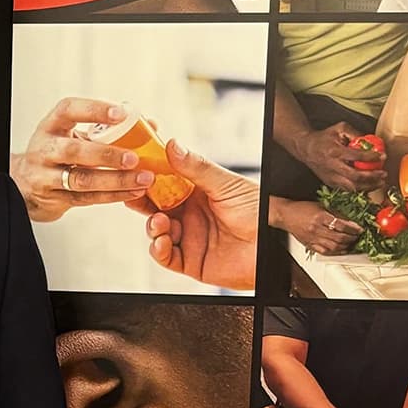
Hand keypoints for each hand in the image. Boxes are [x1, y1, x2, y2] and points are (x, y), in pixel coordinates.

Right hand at [9, 98, 151, 221]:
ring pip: (81, 179)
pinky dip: (112, 196)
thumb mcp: (74, 135)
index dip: (94, 110)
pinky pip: (86, 198)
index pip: (68, 110)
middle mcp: (45, 148)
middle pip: (74, 151)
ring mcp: (45, 175)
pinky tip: (133, 191)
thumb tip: (151, 124)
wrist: (27, 184)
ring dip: (115, 180)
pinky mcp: (54, 198)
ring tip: (143, 178)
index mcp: (52, 125)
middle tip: (134, 158)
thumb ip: (108, 129)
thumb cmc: (59, 153)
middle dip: (107, 155)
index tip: (122, 113)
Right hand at [126, 140, 259, 289]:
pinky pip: (166, 256)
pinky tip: (162, 242)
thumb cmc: (259, 213)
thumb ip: (198, 168)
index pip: (165, 181)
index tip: (137, 169)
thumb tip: (173, 146)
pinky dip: (159, 249)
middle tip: (134, 195)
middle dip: (142, 202)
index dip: (150, 176)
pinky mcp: (190, 261)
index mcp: (197, 193)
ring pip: (156, 231)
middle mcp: (190, 214)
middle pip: (155, 206)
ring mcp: (189, 237)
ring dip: (151, 226)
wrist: (273, 247)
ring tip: (159, 222)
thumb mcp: (227, 185)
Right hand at [270, 197, 361, 254]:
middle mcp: (317, 229)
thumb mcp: (321, 206)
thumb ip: (335, 214)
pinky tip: (342, 250)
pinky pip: (325, 252)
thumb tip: (350, 221)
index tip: (359, 229)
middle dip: (352, 238)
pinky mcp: (310, 245)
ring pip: (334, 247)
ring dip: (346, 246)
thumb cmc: (302, 209)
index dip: (353, 229)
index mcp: (320, 217)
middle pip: (339, 238)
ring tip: (352, 243)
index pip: (341, 225)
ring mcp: (313, 238)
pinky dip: (336, 252)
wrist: (287, 215)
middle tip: (357, 236)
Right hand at [288, 121, 388, 192]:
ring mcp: (331, 177)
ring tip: (380, 183)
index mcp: (335, 152)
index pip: (357, 157)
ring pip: (352, 187)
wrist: (306, 149)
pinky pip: (347, 190)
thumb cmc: (324, 138)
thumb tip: (370, 141)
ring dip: (368, 187)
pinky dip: (360, 189)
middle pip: (355, 177)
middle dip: (372, 177)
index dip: (372, 157)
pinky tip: (369, 186)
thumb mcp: (340, 128)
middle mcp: (333, 167)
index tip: (383, 156)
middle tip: (383, 174)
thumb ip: (355, 133)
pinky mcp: (330, 183)